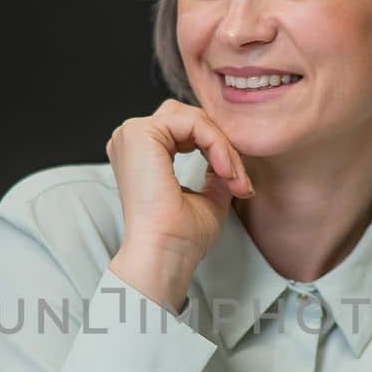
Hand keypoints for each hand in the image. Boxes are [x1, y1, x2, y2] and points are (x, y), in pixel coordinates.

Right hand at [105, 99, 253, 269]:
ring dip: (222, 146)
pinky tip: (224, 170)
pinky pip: (193, 122)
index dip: (219, 150)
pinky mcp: (141, 133)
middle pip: (190, 118)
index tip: (240, 185)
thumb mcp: (209, 196)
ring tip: (233, 177)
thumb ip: (217, 171)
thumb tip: (232, 156)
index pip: (187, 131)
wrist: (165, 253)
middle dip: (222, 145)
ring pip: (194, 119)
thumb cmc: (180, 236)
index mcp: (141, 153)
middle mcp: (131, 140)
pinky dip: (216, 143)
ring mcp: (132, 134)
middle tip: (239, 179)